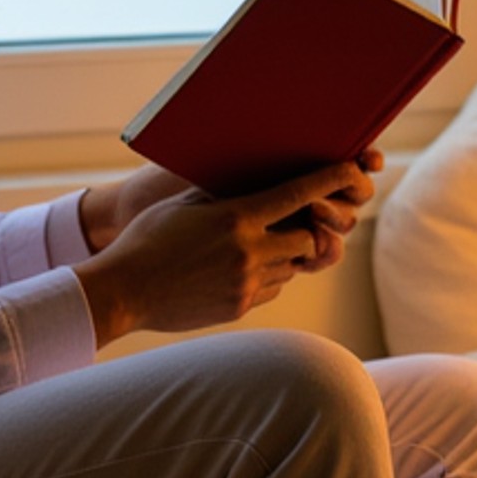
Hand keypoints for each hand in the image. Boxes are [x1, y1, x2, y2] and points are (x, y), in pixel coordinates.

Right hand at [73, 155, 380, 346]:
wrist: (122, 291)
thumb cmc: (147, 239)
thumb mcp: (185, 205)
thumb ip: (227, 196)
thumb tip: (258, 186)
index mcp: (236, 218)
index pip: (299, 194)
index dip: (332, 180)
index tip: (354, 170)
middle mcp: (248, 252)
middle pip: (308, 240)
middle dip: (307, 232)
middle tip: (296, 223)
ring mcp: (246, 284)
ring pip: (291, 268)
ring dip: (284, 256)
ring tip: (255, 246)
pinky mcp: (239, 307)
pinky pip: (270, 288)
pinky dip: (266, 277)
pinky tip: (237, 270)